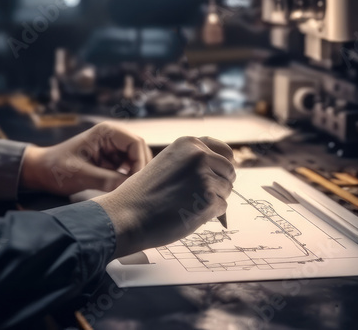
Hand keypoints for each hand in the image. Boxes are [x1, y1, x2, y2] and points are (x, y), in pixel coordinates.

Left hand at [19, 123, 152, 195]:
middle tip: (136, 189)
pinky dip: (127, 180)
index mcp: (106, 132)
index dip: (140, 162)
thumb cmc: (56, 169)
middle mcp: (112, 138)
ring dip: (134, 175)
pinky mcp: (109, 162)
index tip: (136, 182)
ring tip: (129, 191)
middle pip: (139, 151)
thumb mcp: (81, 175)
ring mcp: (111, 150)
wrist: (40, 172)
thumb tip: (130, 188)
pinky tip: (122, 191)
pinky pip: (126, 169)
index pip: (136, 143)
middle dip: (140, 169)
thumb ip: (107, 180)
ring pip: (135, 161)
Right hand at [92, 136, 234, 257]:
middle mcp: (199, 155)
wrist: (128, 215)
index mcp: (189, 143)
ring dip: (212, 200)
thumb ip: (191, 161)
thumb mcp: (167, 163)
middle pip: (229, 172)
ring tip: (186, 205)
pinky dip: (209, 214)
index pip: (225, 151)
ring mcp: (205, 176)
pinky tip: (187, 213)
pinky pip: (222, 207)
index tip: (218, 174)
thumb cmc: (143, 194)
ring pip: (226, 191)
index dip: (223, 165)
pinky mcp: (209, 199)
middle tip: (197, 197)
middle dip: (219, 185)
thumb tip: (219, 169)